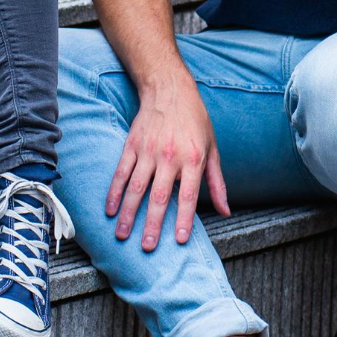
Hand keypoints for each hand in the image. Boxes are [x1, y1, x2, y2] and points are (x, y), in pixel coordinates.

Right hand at [108, 80, 230, 248]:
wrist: (170, 89)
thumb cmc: (195, 121)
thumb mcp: (212, 149)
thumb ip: (217, 183)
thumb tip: (225, 211)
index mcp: (193, 159)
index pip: (188, 195)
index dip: (184, 219)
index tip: (180, 240)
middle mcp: (170, 156)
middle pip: (159, 196)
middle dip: (153, 224)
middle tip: (148, 247)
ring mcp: (148, 151)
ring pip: (136, 188)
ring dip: (129, 213)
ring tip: (122, 235)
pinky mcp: (132, 146)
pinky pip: (121, 173)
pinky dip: (114, 192)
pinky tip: (110, 210)